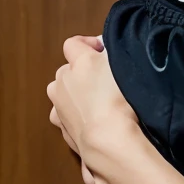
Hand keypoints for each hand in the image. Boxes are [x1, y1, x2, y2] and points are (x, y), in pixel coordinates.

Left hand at [47, 36, 140, 183]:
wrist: (109, 139)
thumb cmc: (122, 99)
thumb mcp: (124, 66)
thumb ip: (113, 54)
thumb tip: (108, 50)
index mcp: (80, 63)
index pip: (73, 44)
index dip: (87, 44)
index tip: (101, 51)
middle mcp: (64, 81)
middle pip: (66, 70)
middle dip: (81, 72)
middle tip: (104, 80)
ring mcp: (59, 106)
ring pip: (60, 93)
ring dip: (72, 94)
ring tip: (95, 102)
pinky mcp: (61, 127)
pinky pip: (63, 116)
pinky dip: (73, 116)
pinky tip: (90, 121)